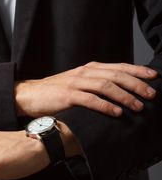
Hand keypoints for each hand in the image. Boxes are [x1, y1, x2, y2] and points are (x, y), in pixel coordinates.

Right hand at [15, 62, 157, 117]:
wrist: (30, 94)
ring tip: (138, 106)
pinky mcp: (67, 96)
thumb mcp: (78, 83)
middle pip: (116, 75)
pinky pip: (90, 100)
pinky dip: (105, 106)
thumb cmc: (56, 91)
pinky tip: (117, 112)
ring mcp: (76, 83)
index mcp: (90, 69)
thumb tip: (119, 93)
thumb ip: (96, 84)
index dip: (137, 71)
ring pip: (106, 86)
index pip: (119, 67)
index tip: (154, 77)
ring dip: (124, 96)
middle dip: (136, 84)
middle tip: (151, 94)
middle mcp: (85, 73)